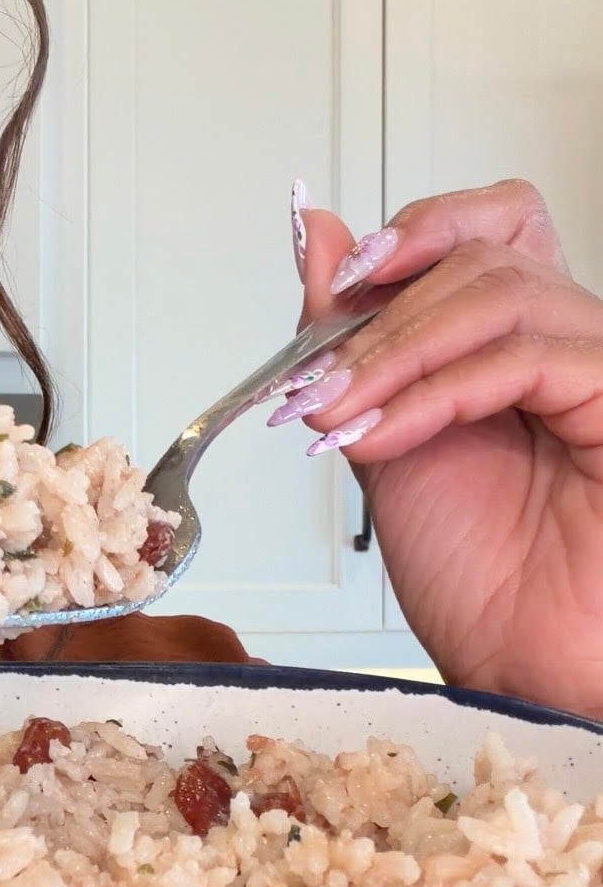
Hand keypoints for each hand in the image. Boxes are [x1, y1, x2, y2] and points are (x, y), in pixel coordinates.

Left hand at [286, 178, 602, 715]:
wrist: (518, 664)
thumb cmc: (475, 573)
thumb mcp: (380, 435)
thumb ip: (350, 338)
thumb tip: (312, 232)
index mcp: (517, 341)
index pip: (491, 222)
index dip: (417, 228)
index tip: (338, 279)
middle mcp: (567, 342)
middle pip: (483, 253)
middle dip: (376, 317)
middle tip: (313, 386)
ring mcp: (597, 368)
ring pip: (498, 293)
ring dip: (392, 355)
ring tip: (336, 418)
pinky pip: (523, 358)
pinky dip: (436, 393)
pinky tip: (384, 438)